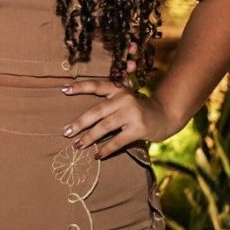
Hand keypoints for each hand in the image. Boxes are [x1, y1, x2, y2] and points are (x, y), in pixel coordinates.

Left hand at [61, 81, 178, 159]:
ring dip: (89, 137)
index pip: (96, 86)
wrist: (166, 116)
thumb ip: (114, 88)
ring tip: (77, 146)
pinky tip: (97, 155)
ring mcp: (132, 113)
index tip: (63, 89)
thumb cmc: (140, 106)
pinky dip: (106, 149)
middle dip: (80, 123)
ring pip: (105, 126)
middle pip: (97, 111)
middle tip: (66, 132)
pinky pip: (118, 140)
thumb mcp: (128, 93)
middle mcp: (125, 98)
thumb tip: (106, 74)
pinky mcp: (139, 129)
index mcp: (119, 89)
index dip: (80, 87)